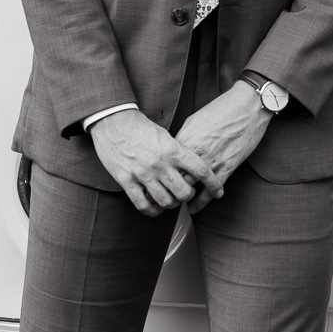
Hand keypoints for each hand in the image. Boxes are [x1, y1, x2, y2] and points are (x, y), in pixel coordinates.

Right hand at [87, 109, 223, 215]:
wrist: (113, 121)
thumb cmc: (141, 127)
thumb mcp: (166, 136)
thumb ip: (179, 152)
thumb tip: (192, 169)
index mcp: (173, 150)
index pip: (201, 170)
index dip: (213, 184)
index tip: (218, 191)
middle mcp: (160, 164)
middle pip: (184, 192)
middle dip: (188, 195)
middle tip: (185, 192)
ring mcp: (142, 174)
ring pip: (165, 202)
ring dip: (171, 204)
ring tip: (170, 198)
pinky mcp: (126, 180)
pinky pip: (143, 205)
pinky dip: (152, 210)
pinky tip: (155, 206)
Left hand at [173, 84, 273, 203]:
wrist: (247, 106)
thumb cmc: (223, 109)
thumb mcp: (195, 120)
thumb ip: (184, 137)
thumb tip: (176, 150)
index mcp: (186, 139)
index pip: (167, 163)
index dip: (161, 173)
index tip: (159, 179)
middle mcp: (196, 152)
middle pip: (175, 177)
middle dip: (169, 187)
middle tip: (165, 194)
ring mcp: (212, 161)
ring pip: (190, 187)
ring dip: (183, 197)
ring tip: (177, 203)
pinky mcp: (227, 167)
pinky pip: (210, 190)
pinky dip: (201, 202)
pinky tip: (195, 208)